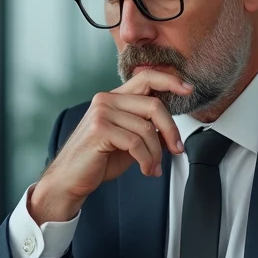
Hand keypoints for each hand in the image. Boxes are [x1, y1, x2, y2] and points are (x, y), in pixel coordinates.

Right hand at [29, 70, 192, 223]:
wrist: (70, 179)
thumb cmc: (97, 159)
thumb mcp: (127, 140)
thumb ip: (145, 128)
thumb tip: (170, 130)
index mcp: (114, 98)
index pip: (146, 77)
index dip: (169, 81)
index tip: (187, 89)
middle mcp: (106, 100)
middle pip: (154, 105)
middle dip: (171, 130)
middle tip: (176, 149)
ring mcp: (102, 113)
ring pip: (147, 129)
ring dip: (156, 153)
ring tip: (153, 167)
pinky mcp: (99, 130)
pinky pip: (136, 143)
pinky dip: (147, 160)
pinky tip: (146, 170)